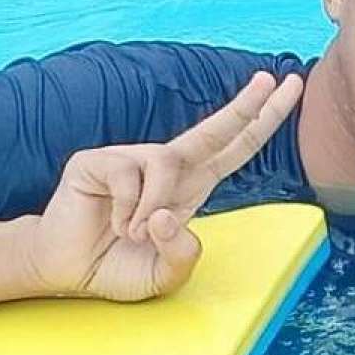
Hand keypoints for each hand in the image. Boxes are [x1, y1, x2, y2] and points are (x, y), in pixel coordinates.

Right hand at [24, 71, 303, 302]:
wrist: (66, 271)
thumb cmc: (118, 267)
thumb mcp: (165, 274)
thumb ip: (182, 256)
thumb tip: (170, 216)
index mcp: (190, 187)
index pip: (235, 149)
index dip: (261, 121)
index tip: (288, 88)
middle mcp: (165, 167)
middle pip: (214, 130)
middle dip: (246, 106)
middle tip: (269, 79)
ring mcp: (130, 160)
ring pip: (167, 162)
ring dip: (154, 207)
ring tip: (135, 234)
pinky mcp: (97, 161)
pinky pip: (128, 177)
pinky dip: (127, 212)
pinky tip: (112, 223)